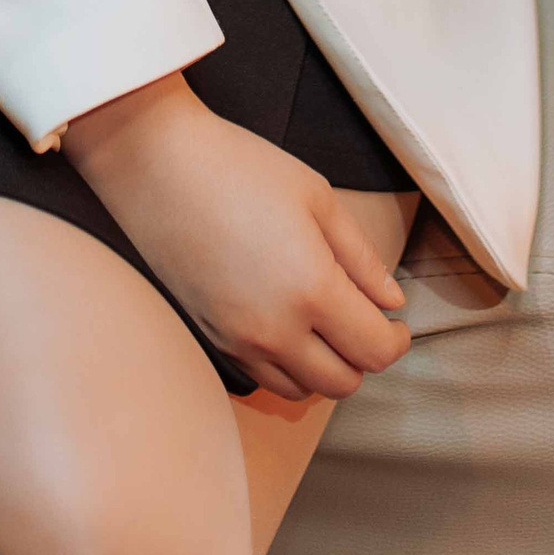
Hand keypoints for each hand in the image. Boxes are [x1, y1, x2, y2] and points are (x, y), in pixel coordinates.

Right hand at [61, 73, 410, 398]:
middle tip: (365, 320)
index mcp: (311, 289)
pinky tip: (286, 325)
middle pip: (342, 382)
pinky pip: (263, 376)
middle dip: (364, 357)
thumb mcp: (316, 197)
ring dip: (325, 368)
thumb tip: (391, 301)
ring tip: (325, 325)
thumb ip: (360, 256)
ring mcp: (238, 339)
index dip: (397, 341)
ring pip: (301, 390)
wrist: (156, 164)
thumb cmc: (240, 166)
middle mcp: (275, 329)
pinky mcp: (211, 337)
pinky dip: (286, 365)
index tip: (397, 321)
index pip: (374, 350)